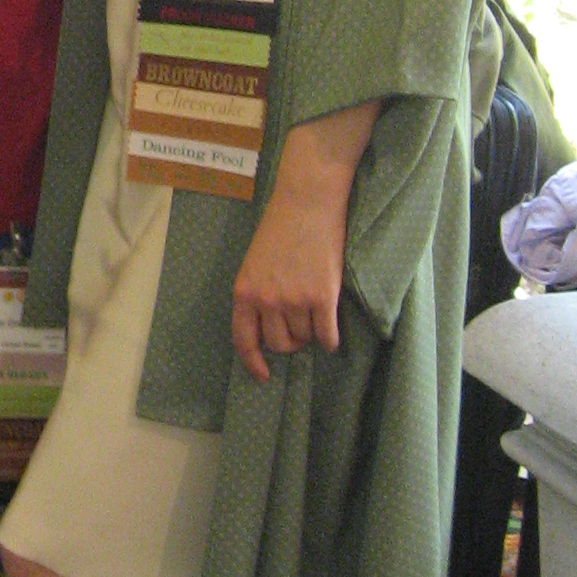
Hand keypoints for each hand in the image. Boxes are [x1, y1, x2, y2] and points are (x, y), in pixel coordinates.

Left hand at [229, 101, 379, 382]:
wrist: (306, 201)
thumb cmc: (280, 228)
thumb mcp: (255, 263)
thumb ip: (258, 294)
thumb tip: (269, 329)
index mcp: (244, 291)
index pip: (243, 339)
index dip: (253, 361)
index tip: (263, 375)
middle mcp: (266, 300)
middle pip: (279, 343)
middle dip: (290, 341)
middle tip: (299, 326)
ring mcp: (295, 300)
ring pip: (305, 339)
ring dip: (311, 332)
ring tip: (315, 309)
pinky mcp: (323, 296)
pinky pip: (327, 336)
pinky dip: (331, 338)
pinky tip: (332, 331)